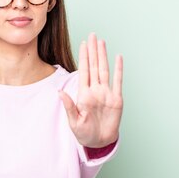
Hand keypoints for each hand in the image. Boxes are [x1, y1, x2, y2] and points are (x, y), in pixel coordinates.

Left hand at [58, 33, 123, 147]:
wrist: (99, 142)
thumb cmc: (84, 133)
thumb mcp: (74, 121)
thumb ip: (69, 106)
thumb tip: (59, 93)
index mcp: (84, 94)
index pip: (84, 71)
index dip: (83, 57)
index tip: (83, 44)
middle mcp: (95, 90)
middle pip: (94, 66)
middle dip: (93, 51)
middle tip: (92, 35)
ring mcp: (106, 93)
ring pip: (105, 70)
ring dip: (103, 56)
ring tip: (102, 42)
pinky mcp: (116, 99)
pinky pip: (118, 81)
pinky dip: (119, 69)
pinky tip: (118, 58)